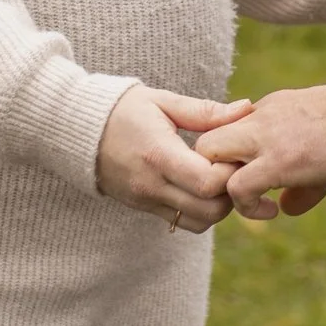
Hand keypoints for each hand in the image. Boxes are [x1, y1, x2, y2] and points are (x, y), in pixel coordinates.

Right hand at [95, 86, 252, 232]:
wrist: (79, 130)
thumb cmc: (123, 109)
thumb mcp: (163, 102)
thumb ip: (205, 111)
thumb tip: (246, 108)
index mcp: (158, 155)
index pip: (206, 182)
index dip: (230, 172)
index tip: (235, 153)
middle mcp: (151, 185)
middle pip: (208, 211)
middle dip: (231, 194)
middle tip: (234, 168)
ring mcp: (146, 201)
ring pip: (199, 223)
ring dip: (217, 206)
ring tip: (218, 177)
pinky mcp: (144, 208)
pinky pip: (181, 223)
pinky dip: (200, 211)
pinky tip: (201, 186)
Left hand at [193, 83, 325, 219]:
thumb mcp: (318, 146)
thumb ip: (297, 177)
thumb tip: (286, 208)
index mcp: (267, 110)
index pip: (223, 132)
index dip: (227, 162)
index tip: (248, 180)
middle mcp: (259, 118)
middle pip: (204, 138)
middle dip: (210, 171)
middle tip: (237, 194)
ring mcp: (266, 137)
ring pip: (209, 157)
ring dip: (223, 190)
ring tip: (254, 206)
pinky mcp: (280, 160)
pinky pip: (238, 186)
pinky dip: (246, 206)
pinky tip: (271, 213)